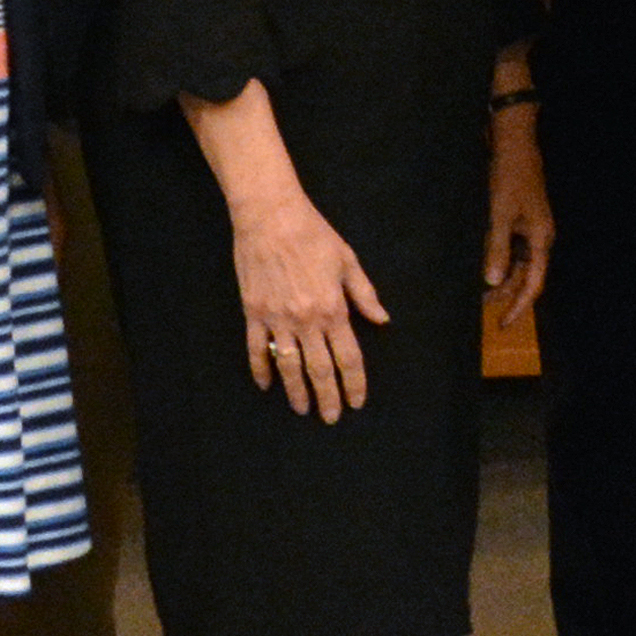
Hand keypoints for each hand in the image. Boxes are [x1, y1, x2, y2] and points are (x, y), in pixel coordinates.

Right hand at [229, 187, 388, 421]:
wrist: (270, 217)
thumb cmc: (314, 234)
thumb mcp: (348, 261)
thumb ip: (364, 295)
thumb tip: (382, 320)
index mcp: (333, 309)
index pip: (348, 357)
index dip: (354, 384)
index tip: (357, 401)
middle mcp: (306, 321)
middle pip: (319, 369)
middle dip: (327, 397)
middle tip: (330, 418)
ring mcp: (277, 319)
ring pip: (288, 365)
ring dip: (296, 391)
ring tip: (302, 408)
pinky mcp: (253, 313)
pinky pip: (256, 349)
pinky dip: (261, 369)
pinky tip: (266, 385)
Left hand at [482, 104, 553, 331]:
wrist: (514, 143)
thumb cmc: (509, 176)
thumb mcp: (499, 213)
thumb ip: (497, 248)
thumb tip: (492, 283)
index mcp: (541, 239)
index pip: (533, 284)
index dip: (519, 306)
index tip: (502, 325)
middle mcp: (540, 238)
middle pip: (527, 277)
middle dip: (508, 296)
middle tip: (485, 312)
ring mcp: (531, 229)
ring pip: (519, 264)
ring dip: (503, 280)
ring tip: (481, 295)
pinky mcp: (521, 220)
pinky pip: (513, 250)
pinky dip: (501, 261)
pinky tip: (485, 268)